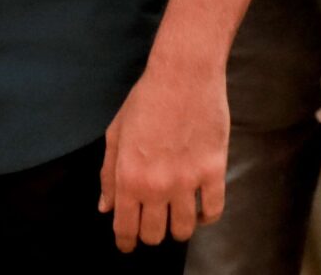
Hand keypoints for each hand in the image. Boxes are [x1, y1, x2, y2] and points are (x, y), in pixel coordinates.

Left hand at [98, 59, 228, 251]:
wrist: (183, 74)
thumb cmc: (145, 100)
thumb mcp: (116, 133)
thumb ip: (108, 174)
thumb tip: (106, 208)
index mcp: (128, 176)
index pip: (125, 228)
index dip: (125, 242)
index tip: (127, 245)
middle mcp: (156, 186)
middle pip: (155, 234)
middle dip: (150, 234)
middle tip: (152, 222)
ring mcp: (187, 181)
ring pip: (184, 230)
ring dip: (178, 228)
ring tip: (176, 216)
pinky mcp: (214, 172)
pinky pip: (213, 212)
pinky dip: (205, 217)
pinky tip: (200, 208)